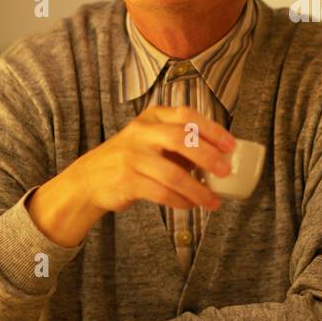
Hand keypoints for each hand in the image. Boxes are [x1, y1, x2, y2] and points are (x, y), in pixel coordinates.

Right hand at [71, 105, 235, 215]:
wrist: (90, 178)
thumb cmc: (133, 158)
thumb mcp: (153, 139)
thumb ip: (181, 143)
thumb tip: (222, 157)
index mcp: (153, 117)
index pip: (186, 115)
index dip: (211, 130)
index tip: (230, 145)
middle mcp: (141, 133)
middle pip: (180, 139)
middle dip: (208, 156)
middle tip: (225, 171)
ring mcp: (132, 157)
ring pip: (173, 173)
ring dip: (198, 189)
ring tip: (213, 201)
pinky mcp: (126, 181)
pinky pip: (161, 192)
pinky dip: (180, 200)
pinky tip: (190, 205)